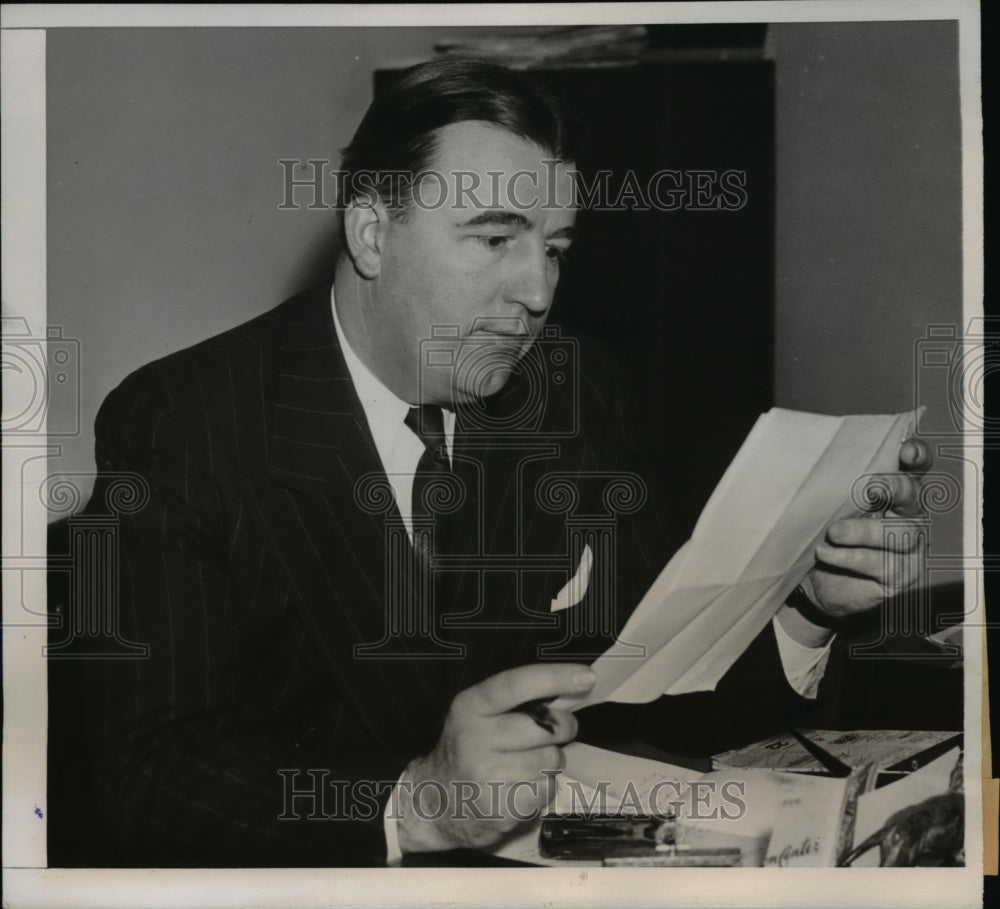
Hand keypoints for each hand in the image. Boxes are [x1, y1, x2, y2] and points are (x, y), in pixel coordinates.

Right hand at [397, 663, 594, 852]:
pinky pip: (546, 790)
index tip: (585, 676)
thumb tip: (572, 685)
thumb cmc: (468, 750)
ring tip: (523, 765)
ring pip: (551, 761)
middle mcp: (474, 739)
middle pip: (546, 727)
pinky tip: (519, 787)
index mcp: (470, 708)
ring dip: (549, 762)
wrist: (435, 803)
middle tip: (551, 732)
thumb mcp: (478, 715)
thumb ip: (517, 701)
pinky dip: (542, 788)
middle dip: (562, 727)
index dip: (554, 677)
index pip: (516, 685)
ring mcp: (486, 777)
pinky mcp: (500, 809)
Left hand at [783, 438, 932, 643]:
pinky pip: (880, 563)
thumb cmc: (823, 533)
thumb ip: (835, 487)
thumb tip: (820, 463)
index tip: (905, 452)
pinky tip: (825, 553)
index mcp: (894, 491)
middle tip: (867, 490)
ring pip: (900, 532)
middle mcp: (909, 515)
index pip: (916, 467)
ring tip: (833, 532)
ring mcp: (909, 547)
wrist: (814, 580)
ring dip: (863, 530)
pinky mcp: (900, 575)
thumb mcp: (828, 506)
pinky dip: (849, 557)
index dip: (917, 456)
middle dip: (893, 488)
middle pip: (912, 495)